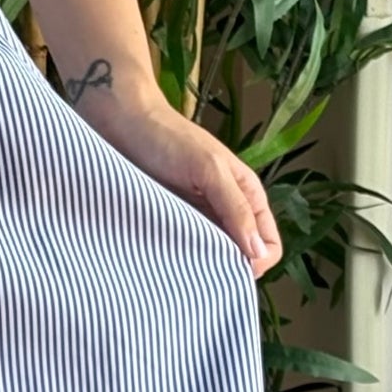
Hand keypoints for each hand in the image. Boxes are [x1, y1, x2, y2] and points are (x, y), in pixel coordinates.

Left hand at [79, 84, 282, 279]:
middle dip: (227, 268)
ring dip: (200, 266)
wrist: (122, 122)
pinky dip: (178, 258)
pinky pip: (183, 250)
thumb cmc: (168, 139)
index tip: (229, 266)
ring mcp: (197, 219)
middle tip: (200, 269)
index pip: (269, 246)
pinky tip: (164, 259)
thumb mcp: (209, 170)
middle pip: (241, 257)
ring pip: (212, 257)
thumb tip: (257, 253)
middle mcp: (227, 212)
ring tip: (179, 265)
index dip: (257, 261)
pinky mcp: (169, 222)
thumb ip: (235, 208)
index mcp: (247, 197)